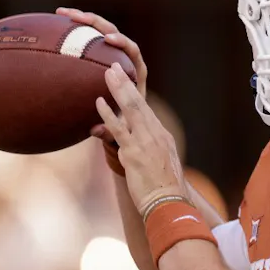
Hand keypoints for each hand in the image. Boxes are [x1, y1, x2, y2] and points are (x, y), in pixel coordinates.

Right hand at [54, 7, 148, 142]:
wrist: (124, 121)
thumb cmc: (124, 125)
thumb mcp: (118, 129)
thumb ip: (109, 129)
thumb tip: (94, 130)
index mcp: (135, 74)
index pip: (133, 52)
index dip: (122, 43)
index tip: (108, 40)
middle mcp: (124, 61)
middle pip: (113, 33)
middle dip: (96, 22)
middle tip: (78, 17)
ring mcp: (110, 56)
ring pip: (99, 32)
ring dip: (82, 20)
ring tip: (61, 12)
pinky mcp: (98, 57)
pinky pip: (86, 41)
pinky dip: (72, 33)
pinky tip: (54, 25)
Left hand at [96, 63, 187, 213]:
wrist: (170, 203)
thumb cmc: (165, 191)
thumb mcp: (161, 167)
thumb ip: (149, 155)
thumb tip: (139, 153)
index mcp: (162, 137)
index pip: (146, 111)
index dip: (135, 95)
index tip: (127, 81)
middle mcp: (155, 135)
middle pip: (139, 103)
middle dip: (126, 83)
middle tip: (115, 66)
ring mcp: (145, 142)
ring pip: (131, 109)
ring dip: (118, 89)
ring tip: (108, 72)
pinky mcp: (133, 152)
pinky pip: (118, 128)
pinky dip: (108, 113)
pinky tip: (99, 101)